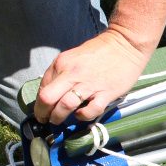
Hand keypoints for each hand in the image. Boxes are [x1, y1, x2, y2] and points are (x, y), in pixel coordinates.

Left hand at [34, 27, 151, 124]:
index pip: (42, 88)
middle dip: (43, 113)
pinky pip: (90, 110)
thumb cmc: (100, 51)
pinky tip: (82, 113)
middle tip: (46, 119)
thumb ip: (61, 73)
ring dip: (58, 117)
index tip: (42, 110)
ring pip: (65, 106)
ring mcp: (89, 84)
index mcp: (62, 64)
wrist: (125, 44)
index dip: (39, 103)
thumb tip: (53, 93)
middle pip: (47, 98)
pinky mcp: (106, 93)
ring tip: (59, 121)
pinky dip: (82, 115)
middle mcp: (72, 74)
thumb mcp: (72, 57)